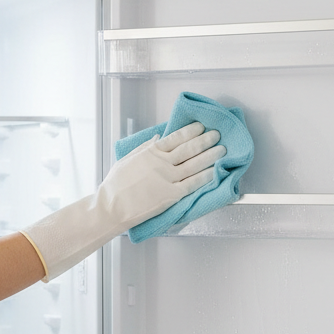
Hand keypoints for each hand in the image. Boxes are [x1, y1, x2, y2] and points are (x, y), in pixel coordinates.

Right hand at [100, 121, 224, 229]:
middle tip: (217, 135)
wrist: (112, 206)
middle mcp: (161, 163)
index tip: (201, 127)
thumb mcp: (128, 159)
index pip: (176, 138)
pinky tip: (215, 171)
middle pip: (189, 149)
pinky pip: (192, 183)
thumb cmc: (115, 185)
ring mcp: (167, 179)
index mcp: (151, 152)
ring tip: (221, 150)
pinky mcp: (171, 195)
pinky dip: (205, 176)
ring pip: (194, 164)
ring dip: (210, 156)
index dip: (191, 131)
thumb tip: (158, 137)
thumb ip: (144, 147)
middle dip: (205, 140)